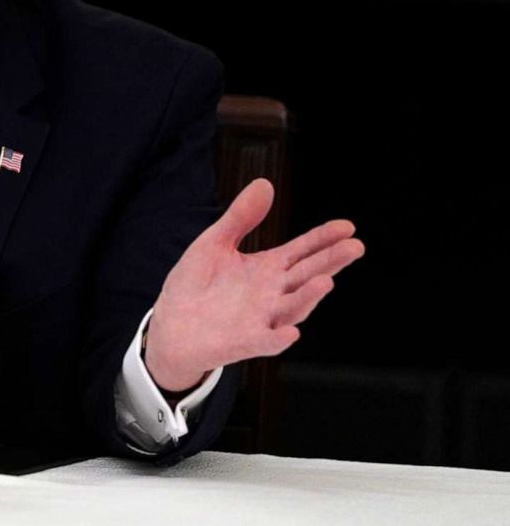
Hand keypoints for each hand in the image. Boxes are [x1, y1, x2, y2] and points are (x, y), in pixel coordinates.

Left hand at [142, 178, 363, 391]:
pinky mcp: (244, 341)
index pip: (303, 251)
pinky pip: (266, 341)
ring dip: (309, 297)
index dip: (324, 239)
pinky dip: (278, 338)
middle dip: (331, 262)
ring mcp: (261, 319)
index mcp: (268, 269)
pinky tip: (290, 332)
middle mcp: (272, 294)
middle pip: (308, 276)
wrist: (171, 325)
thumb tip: (264, 183)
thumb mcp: (215, 243)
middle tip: (355, 247)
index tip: (348, 226)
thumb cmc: (196, 284)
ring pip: (293, 308)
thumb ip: (239, 218)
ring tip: (326, 281)